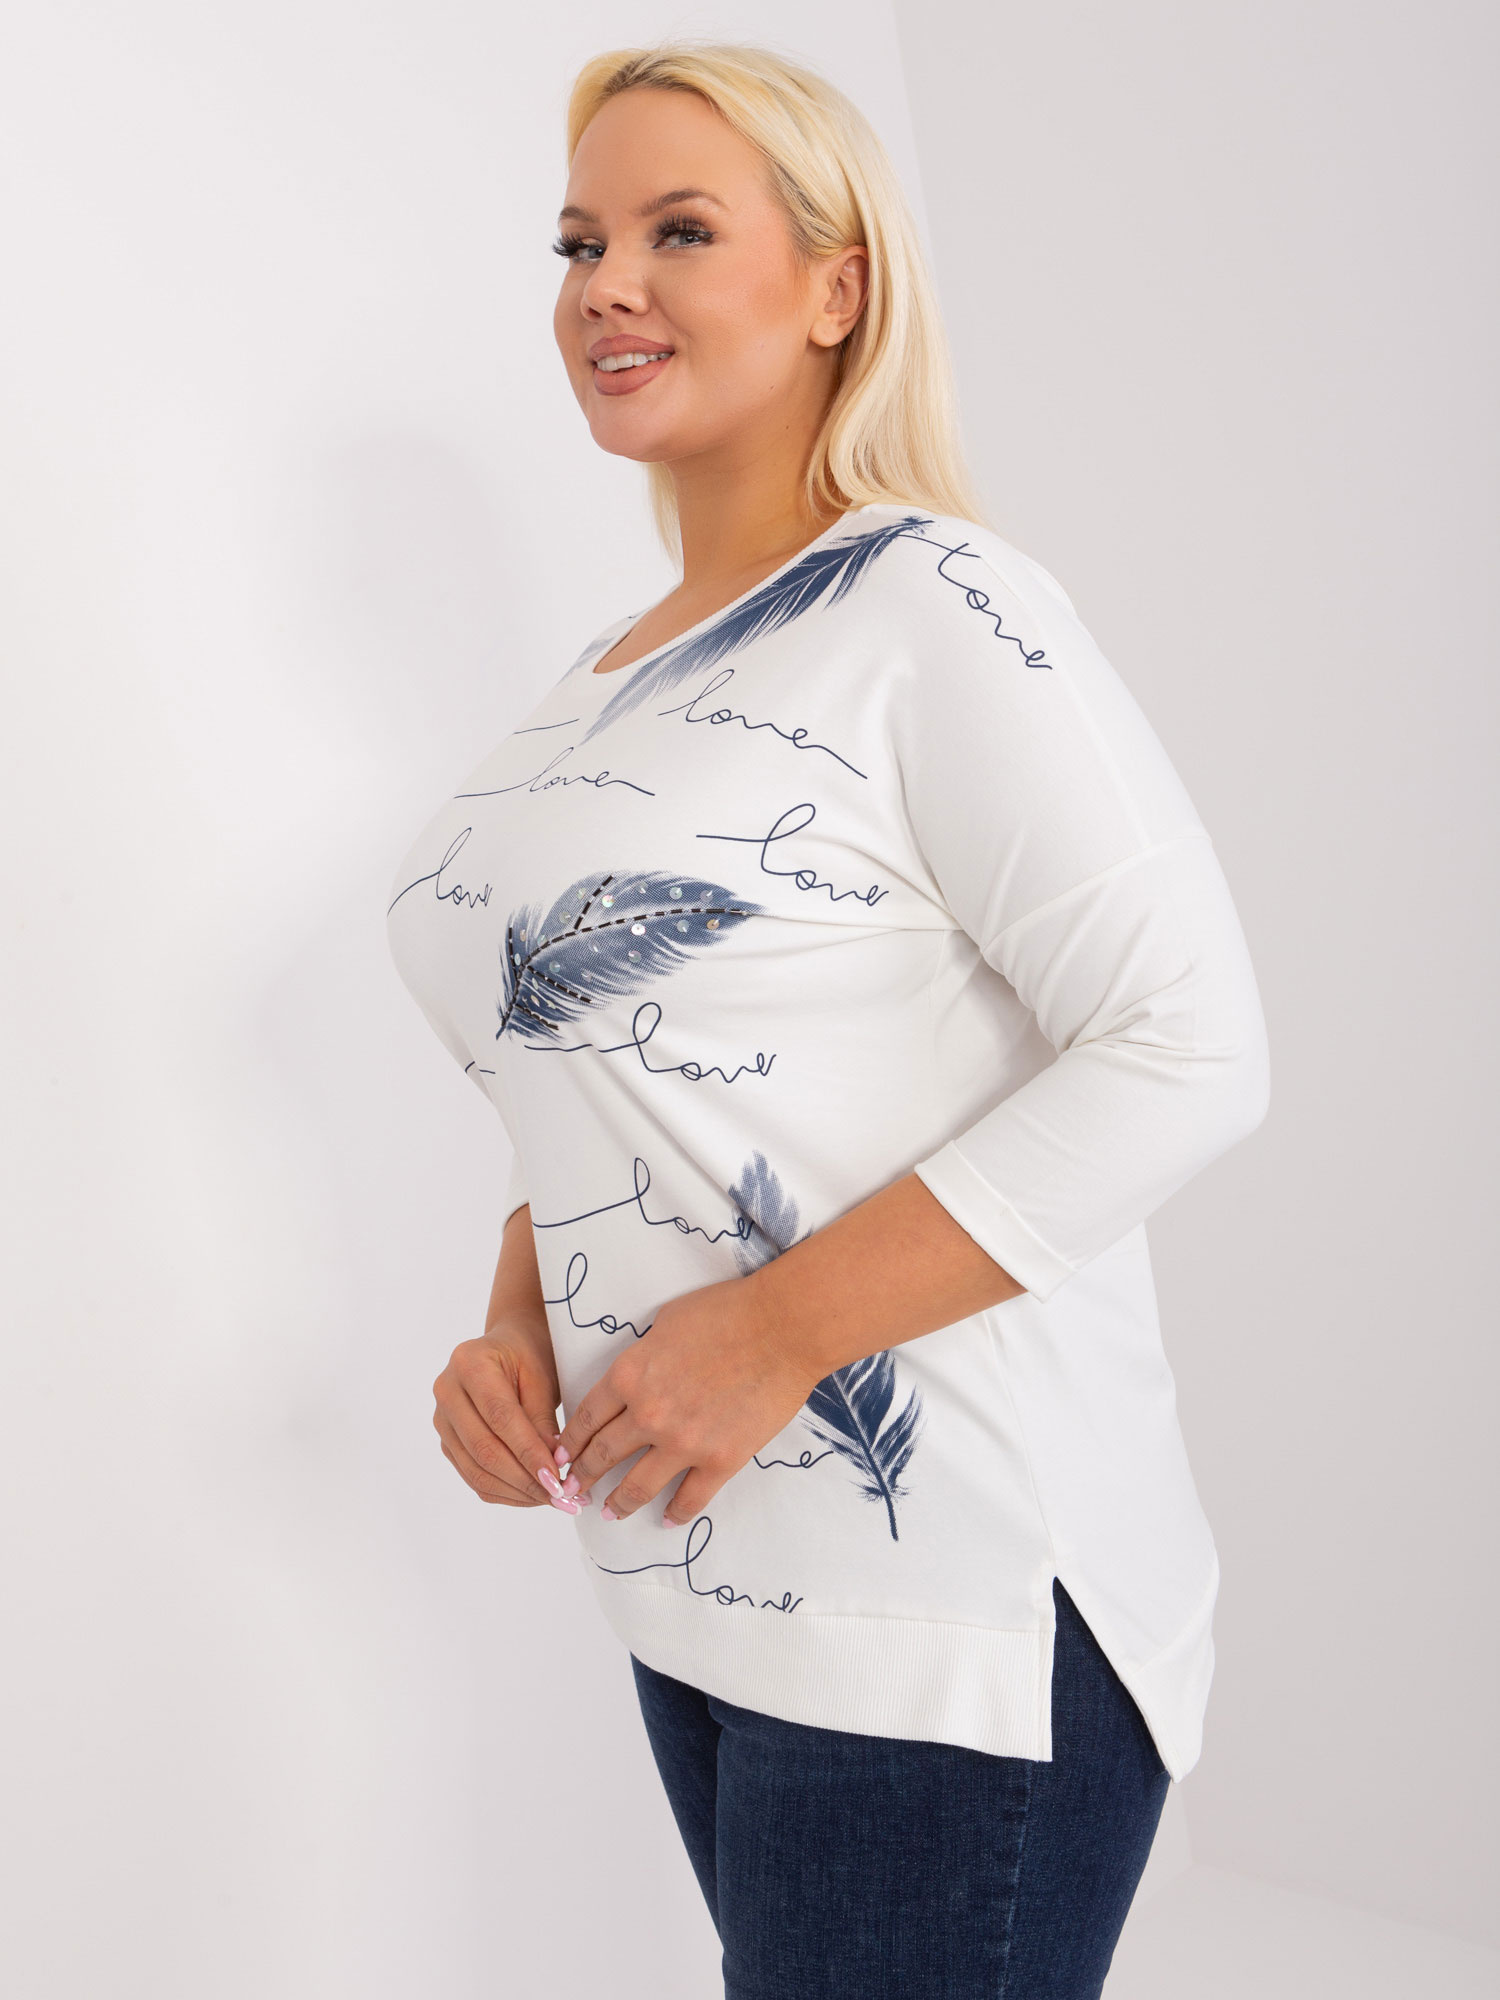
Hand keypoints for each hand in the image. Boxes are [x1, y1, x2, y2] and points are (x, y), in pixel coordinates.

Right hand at [432, 1310, 587, 1513]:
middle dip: (524, 1479)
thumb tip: (551, 1470)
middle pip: (483, 1448)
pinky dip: (504, 1491)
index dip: (528, 1452)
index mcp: (469, 1363)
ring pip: (476, 1470)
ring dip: (516, 1492)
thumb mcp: (542, 1377)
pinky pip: (473, 1476)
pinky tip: (531, 1495)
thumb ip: (542, 1420)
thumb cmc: (529, 1355)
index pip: (500, 1418)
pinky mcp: (447, 1441)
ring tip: (551, 1500)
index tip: (557, 1478)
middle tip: (560, 1497)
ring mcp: (442, 1419)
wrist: (508, 1346)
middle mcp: (447, 1391)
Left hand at [550, 1274, 818, 1525]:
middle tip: (573, 1489)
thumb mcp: (666, 1322)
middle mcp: (649, 1414)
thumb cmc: (728, 1311)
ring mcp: (684, 1442)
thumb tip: (636, 1375)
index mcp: (630, 1375)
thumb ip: (644, 1356)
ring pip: (638, 1485)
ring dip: (618, 1503)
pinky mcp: (721, 1459)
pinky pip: (690, 1498)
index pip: (585, 1417)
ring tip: (609, 1513)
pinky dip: (675, 1512)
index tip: (561, 1456)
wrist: (782, 1327)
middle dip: (583, 1475)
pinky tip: (667, 1518)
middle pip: (603, 1454)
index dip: (569, 1441)